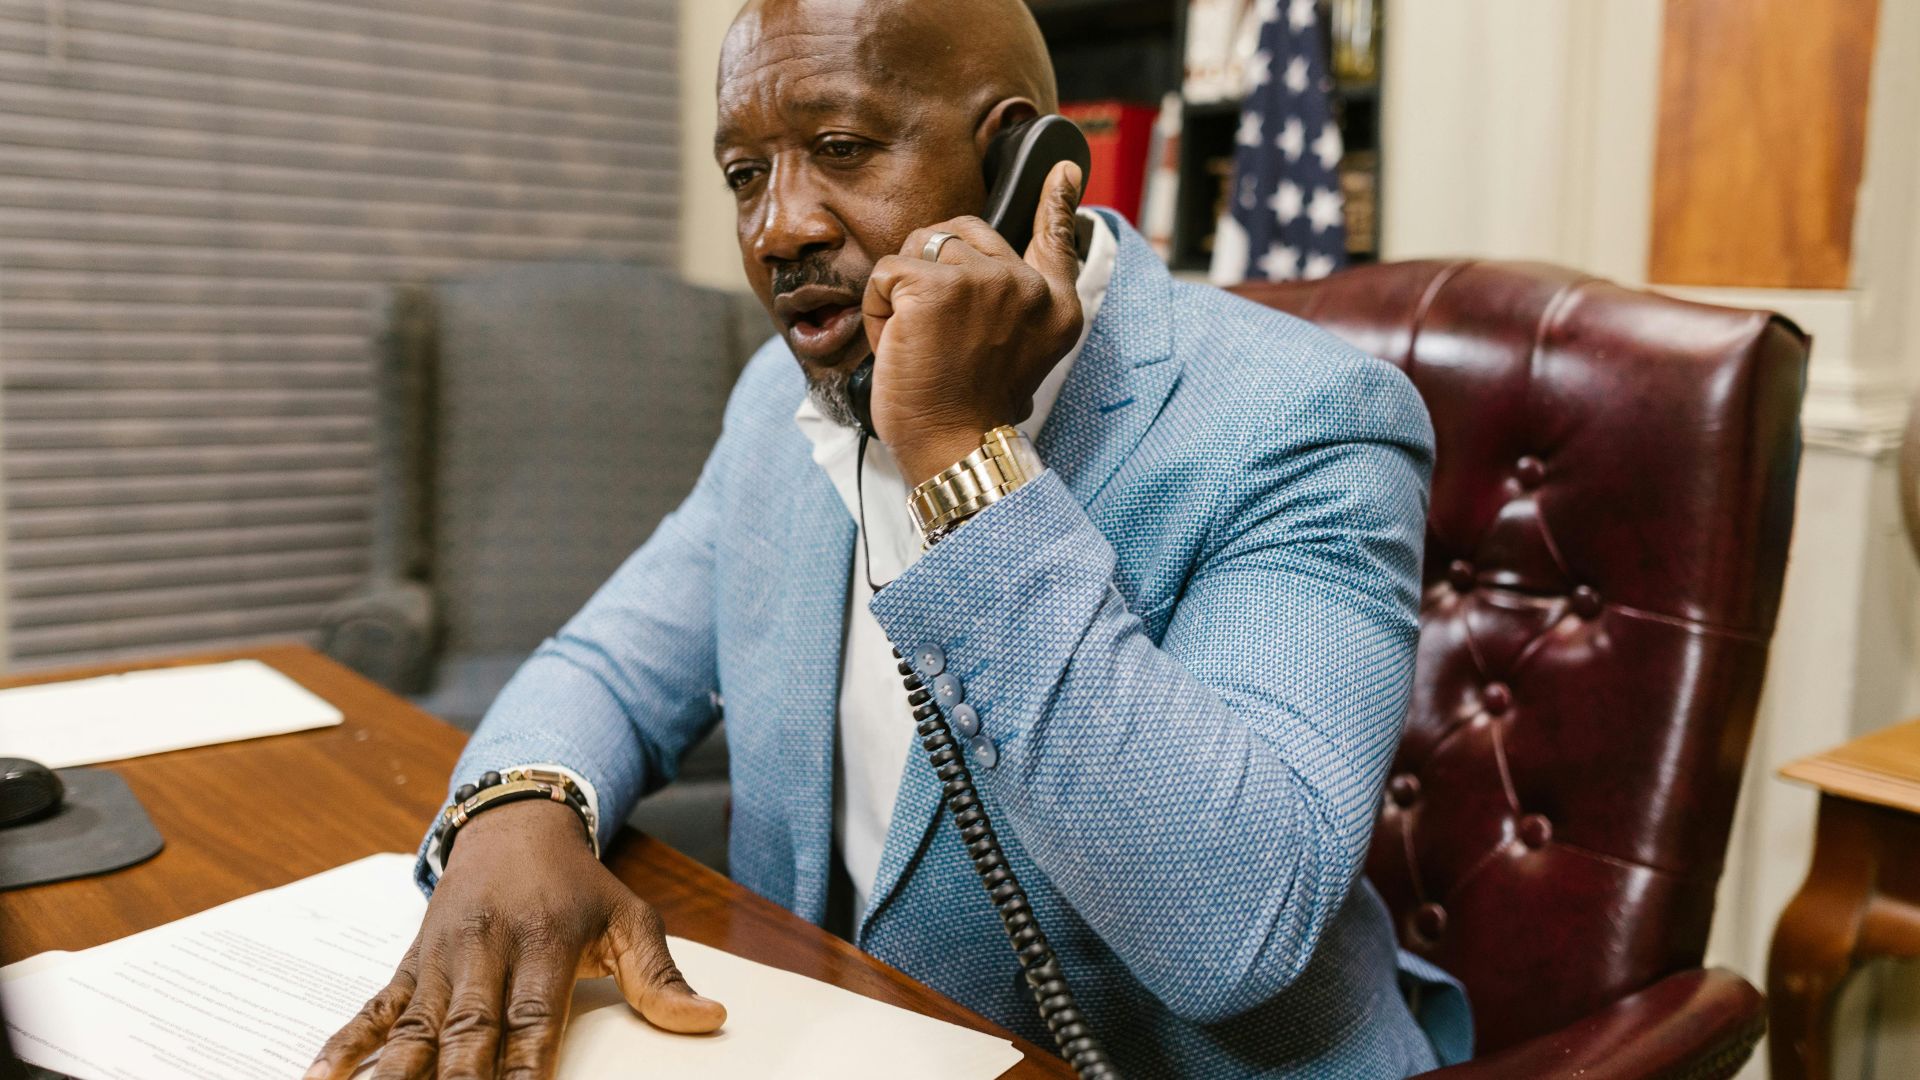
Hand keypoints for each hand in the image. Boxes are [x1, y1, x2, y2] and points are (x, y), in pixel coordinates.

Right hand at [305, 801, 724, 1079]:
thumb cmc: (576, 883)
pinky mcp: (408, 966)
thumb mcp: (629, 916)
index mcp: (542, 944)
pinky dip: (344, 1048)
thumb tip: (709, 1019)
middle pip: (467, 1035)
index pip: (532, 1024)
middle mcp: (484, 952)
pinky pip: (371, 1011)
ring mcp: (439, 961)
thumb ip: (661, 977)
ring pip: (414, 1030)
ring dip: (394, 1076)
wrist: (513, 822)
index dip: (524, 1074)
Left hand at [861, 160, 1084, 485]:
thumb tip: (999, 266)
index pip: (1056, 238)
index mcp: (1054, 305)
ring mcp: (983, 280)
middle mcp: (1026, 285)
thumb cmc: (972, 408)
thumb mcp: (1018, 354)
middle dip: (933, 272)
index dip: (1056, 202)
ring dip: (902, 297)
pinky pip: (886, 274)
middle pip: (962, 234)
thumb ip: (1018, 305)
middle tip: (939, 335)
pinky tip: (899, 347)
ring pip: (918, 251)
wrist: (955, 447)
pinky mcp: (934, 286)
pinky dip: (879, 311)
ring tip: (919, 345)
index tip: (1062, 171)